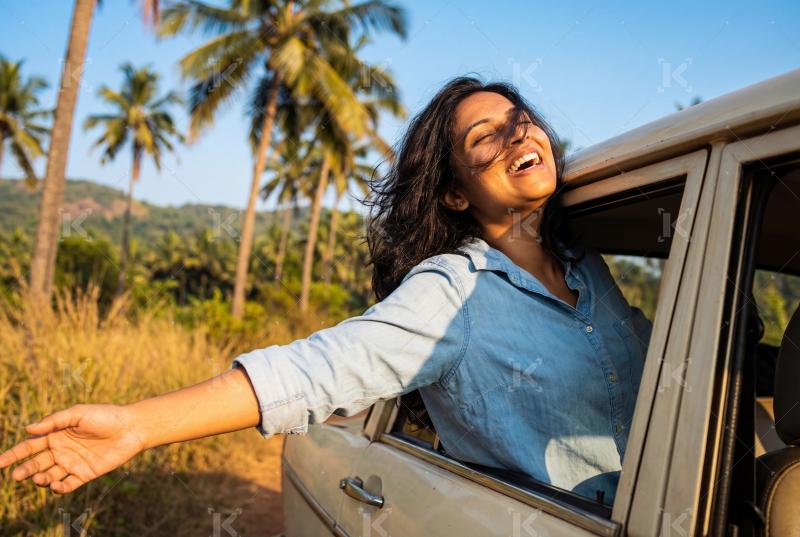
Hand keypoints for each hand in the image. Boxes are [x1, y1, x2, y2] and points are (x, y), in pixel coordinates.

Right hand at [0, 404, 145, 493]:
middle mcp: (62, 450)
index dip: (13, 455)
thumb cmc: (105, 416)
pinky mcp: (85, 474)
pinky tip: (57, 485)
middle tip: (18, 476)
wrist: (131, 427)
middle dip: (25, 470)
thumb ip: (54, 421)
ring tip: (41, 478)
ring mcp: (73, 463)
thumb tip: (29, 429)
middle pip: (36, 463)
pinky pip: (68, 485)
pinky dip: (60, 488)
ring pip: (49, 476)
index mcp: (56, 434)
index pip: (29, 447)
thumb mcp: (78, 413)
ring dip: (41, 479)